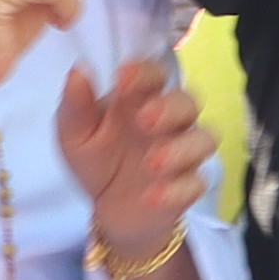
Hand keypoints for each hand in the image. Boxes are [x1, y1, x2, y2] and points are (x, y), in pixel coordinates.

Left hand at [53, 51, 209, 264]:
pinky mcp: (188, 186)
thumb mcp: (74, 134)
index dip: (145, 72)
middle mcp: (170, 121)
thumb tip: (78, 71)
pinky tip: (151, 196)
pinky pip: (196, 183)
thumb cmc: (95, 159)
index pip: (156, 74)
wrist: (106, 208)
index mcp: (142, 99)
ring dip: (181, 148)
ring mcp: (184, 152)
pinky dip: (176, 190)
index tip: (122, 78)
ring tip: (151, 162)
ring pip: (204, 140)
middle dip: (170, 108)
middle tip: (143, 120)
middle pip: (188, 102)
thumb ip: (76, 104)